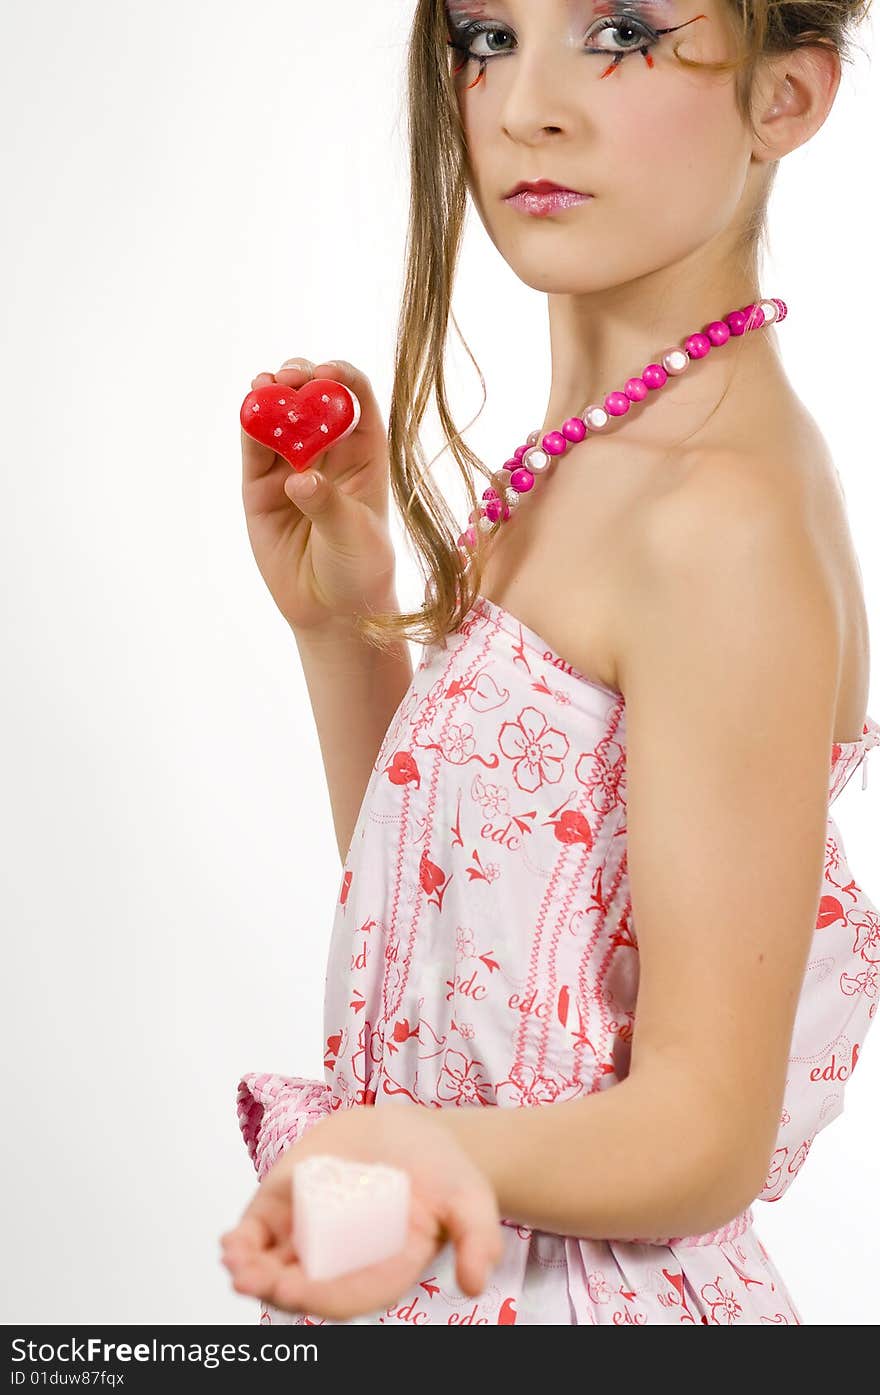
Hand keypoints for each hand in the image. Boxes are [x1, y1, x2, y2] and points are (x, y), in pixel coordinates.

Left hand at [220, 1103, 503, 1320]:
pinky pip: (261, 1232)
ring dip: (250, 1269)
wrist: (415, 1132)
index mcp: (381, 1271)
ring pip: (272, 1264)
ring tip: (235, 1260)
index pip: (345, 1295)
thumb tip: (474, 1282)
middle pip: (300, 1285)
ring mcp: (311, 1235)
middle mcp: (340, 1261)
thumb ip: (477, 1239)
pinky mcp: (290, 1206)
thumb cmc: (446, 1174)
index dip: (318, 1297)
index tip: (293, 1291)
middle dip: (272, 1286)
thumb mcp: (471, 1201)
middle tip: (250, 1277)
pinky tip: (230, 1244)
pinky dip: (244, 1242)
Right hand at [241, 357, 397, 631]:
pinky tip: (250, 410)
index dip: (342, 379)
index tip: (327, 373)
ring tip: (265, 386)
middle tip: (290, 377)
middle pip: (313, 399)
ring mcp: (291, 465)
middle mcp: (327, 453)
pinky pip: (253, 446)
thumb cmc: (358, 570)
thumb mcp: (352, 536)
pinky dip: (250, 424)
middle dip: (300, 378)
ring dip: (270, 394)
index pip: (356, 401)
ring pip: (279, 416)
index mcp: (364, 455)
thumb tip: (299, 480)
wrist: (330, 611)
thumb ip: (328, 504)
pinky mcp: (260, 485)